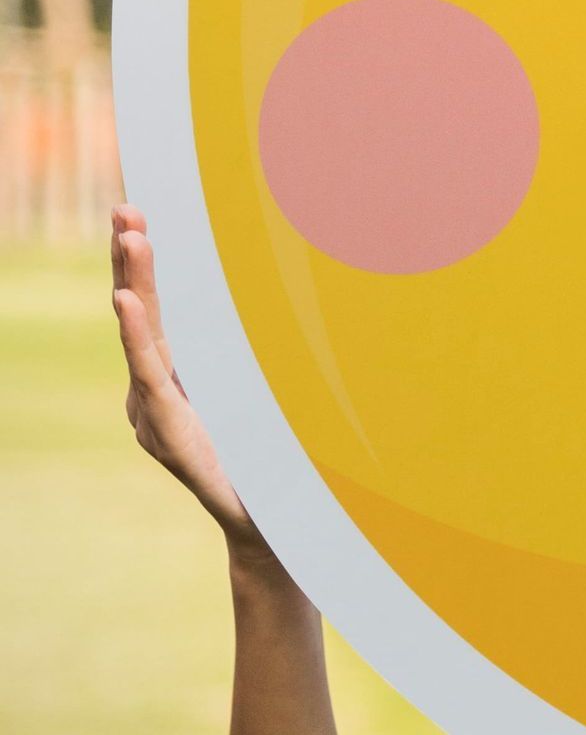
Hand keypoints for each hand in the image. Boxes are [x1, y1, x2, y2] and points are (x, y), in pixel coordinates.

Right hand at [111, 204, 266, 555]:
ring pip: (143, 337)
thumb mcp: (272, 395)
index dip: (153, 264)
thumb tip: (311, 290)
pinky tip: (125, 301)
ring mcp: (155, 412)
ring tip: (129, 235)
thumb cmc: (276, 462)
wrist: (272, 527)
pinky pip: (151, 376)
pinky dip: (138, 336)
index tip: (142, 213)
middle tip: (127, 207)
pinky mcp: (166, 433)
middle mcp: (157, 391)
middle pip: (146, 313)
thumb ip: (263, 355)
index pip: (164, 309)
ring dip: (136, 282)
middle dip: (134, 259)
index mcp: (183, 377)